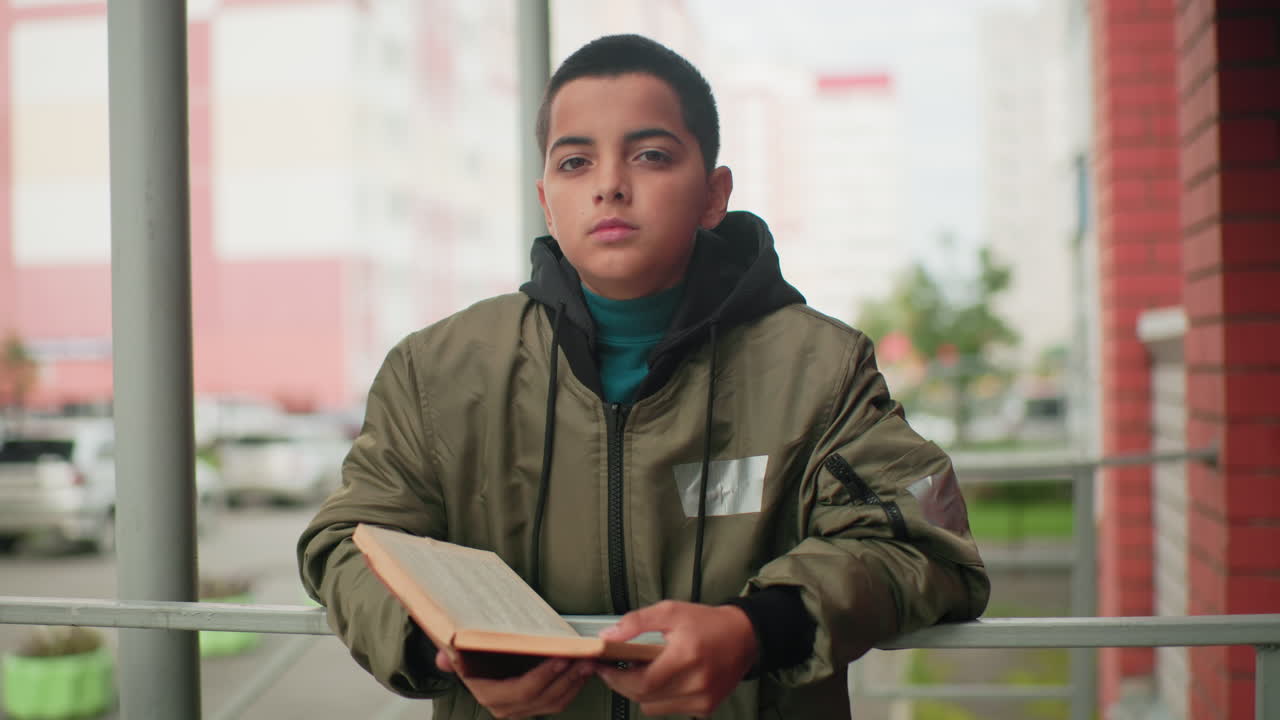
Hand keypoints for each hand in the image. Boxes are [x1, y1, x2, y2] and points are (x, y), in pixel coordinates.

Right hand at [436, 649, 592, 718]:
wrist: (472, 667)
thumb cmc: (469, 657)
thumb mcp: (458, 653)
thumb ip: (451, 656)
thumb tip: (443, 658)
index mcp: (490, 695)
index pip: (522, 691)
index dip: (543, 676)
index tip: (560, 658)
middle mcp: (506, 707)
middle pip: (544, 698)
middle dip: (568, 678)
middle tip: (584, 657)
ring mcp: (522, 709)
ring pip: (555, 702)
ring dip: (575, 682)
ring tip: (589, 662)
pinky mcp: (535, 705)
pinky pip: (558, 701)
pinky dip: (573, 686)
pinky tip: (583, 671)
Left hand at [596, 600, 758, 717]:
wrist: (744, 637)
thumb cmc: (706, 622)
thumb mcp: (670, 611)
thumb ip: (636, 622)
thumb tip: (607, 637)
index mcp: (686, 656)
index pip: (641, 682)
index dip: (616, 678)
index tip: (603, 667)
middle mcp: (696, 683)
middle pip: (644, 697)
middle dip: (623, 684)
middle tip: (615, 668)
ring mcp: (702, 699)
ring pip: (653, 707)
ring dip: (642, 692)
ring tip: (642, 671)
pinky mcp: (706, 708)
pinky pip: (669, 709)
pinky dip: (660, 697)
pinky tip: (664, 679)